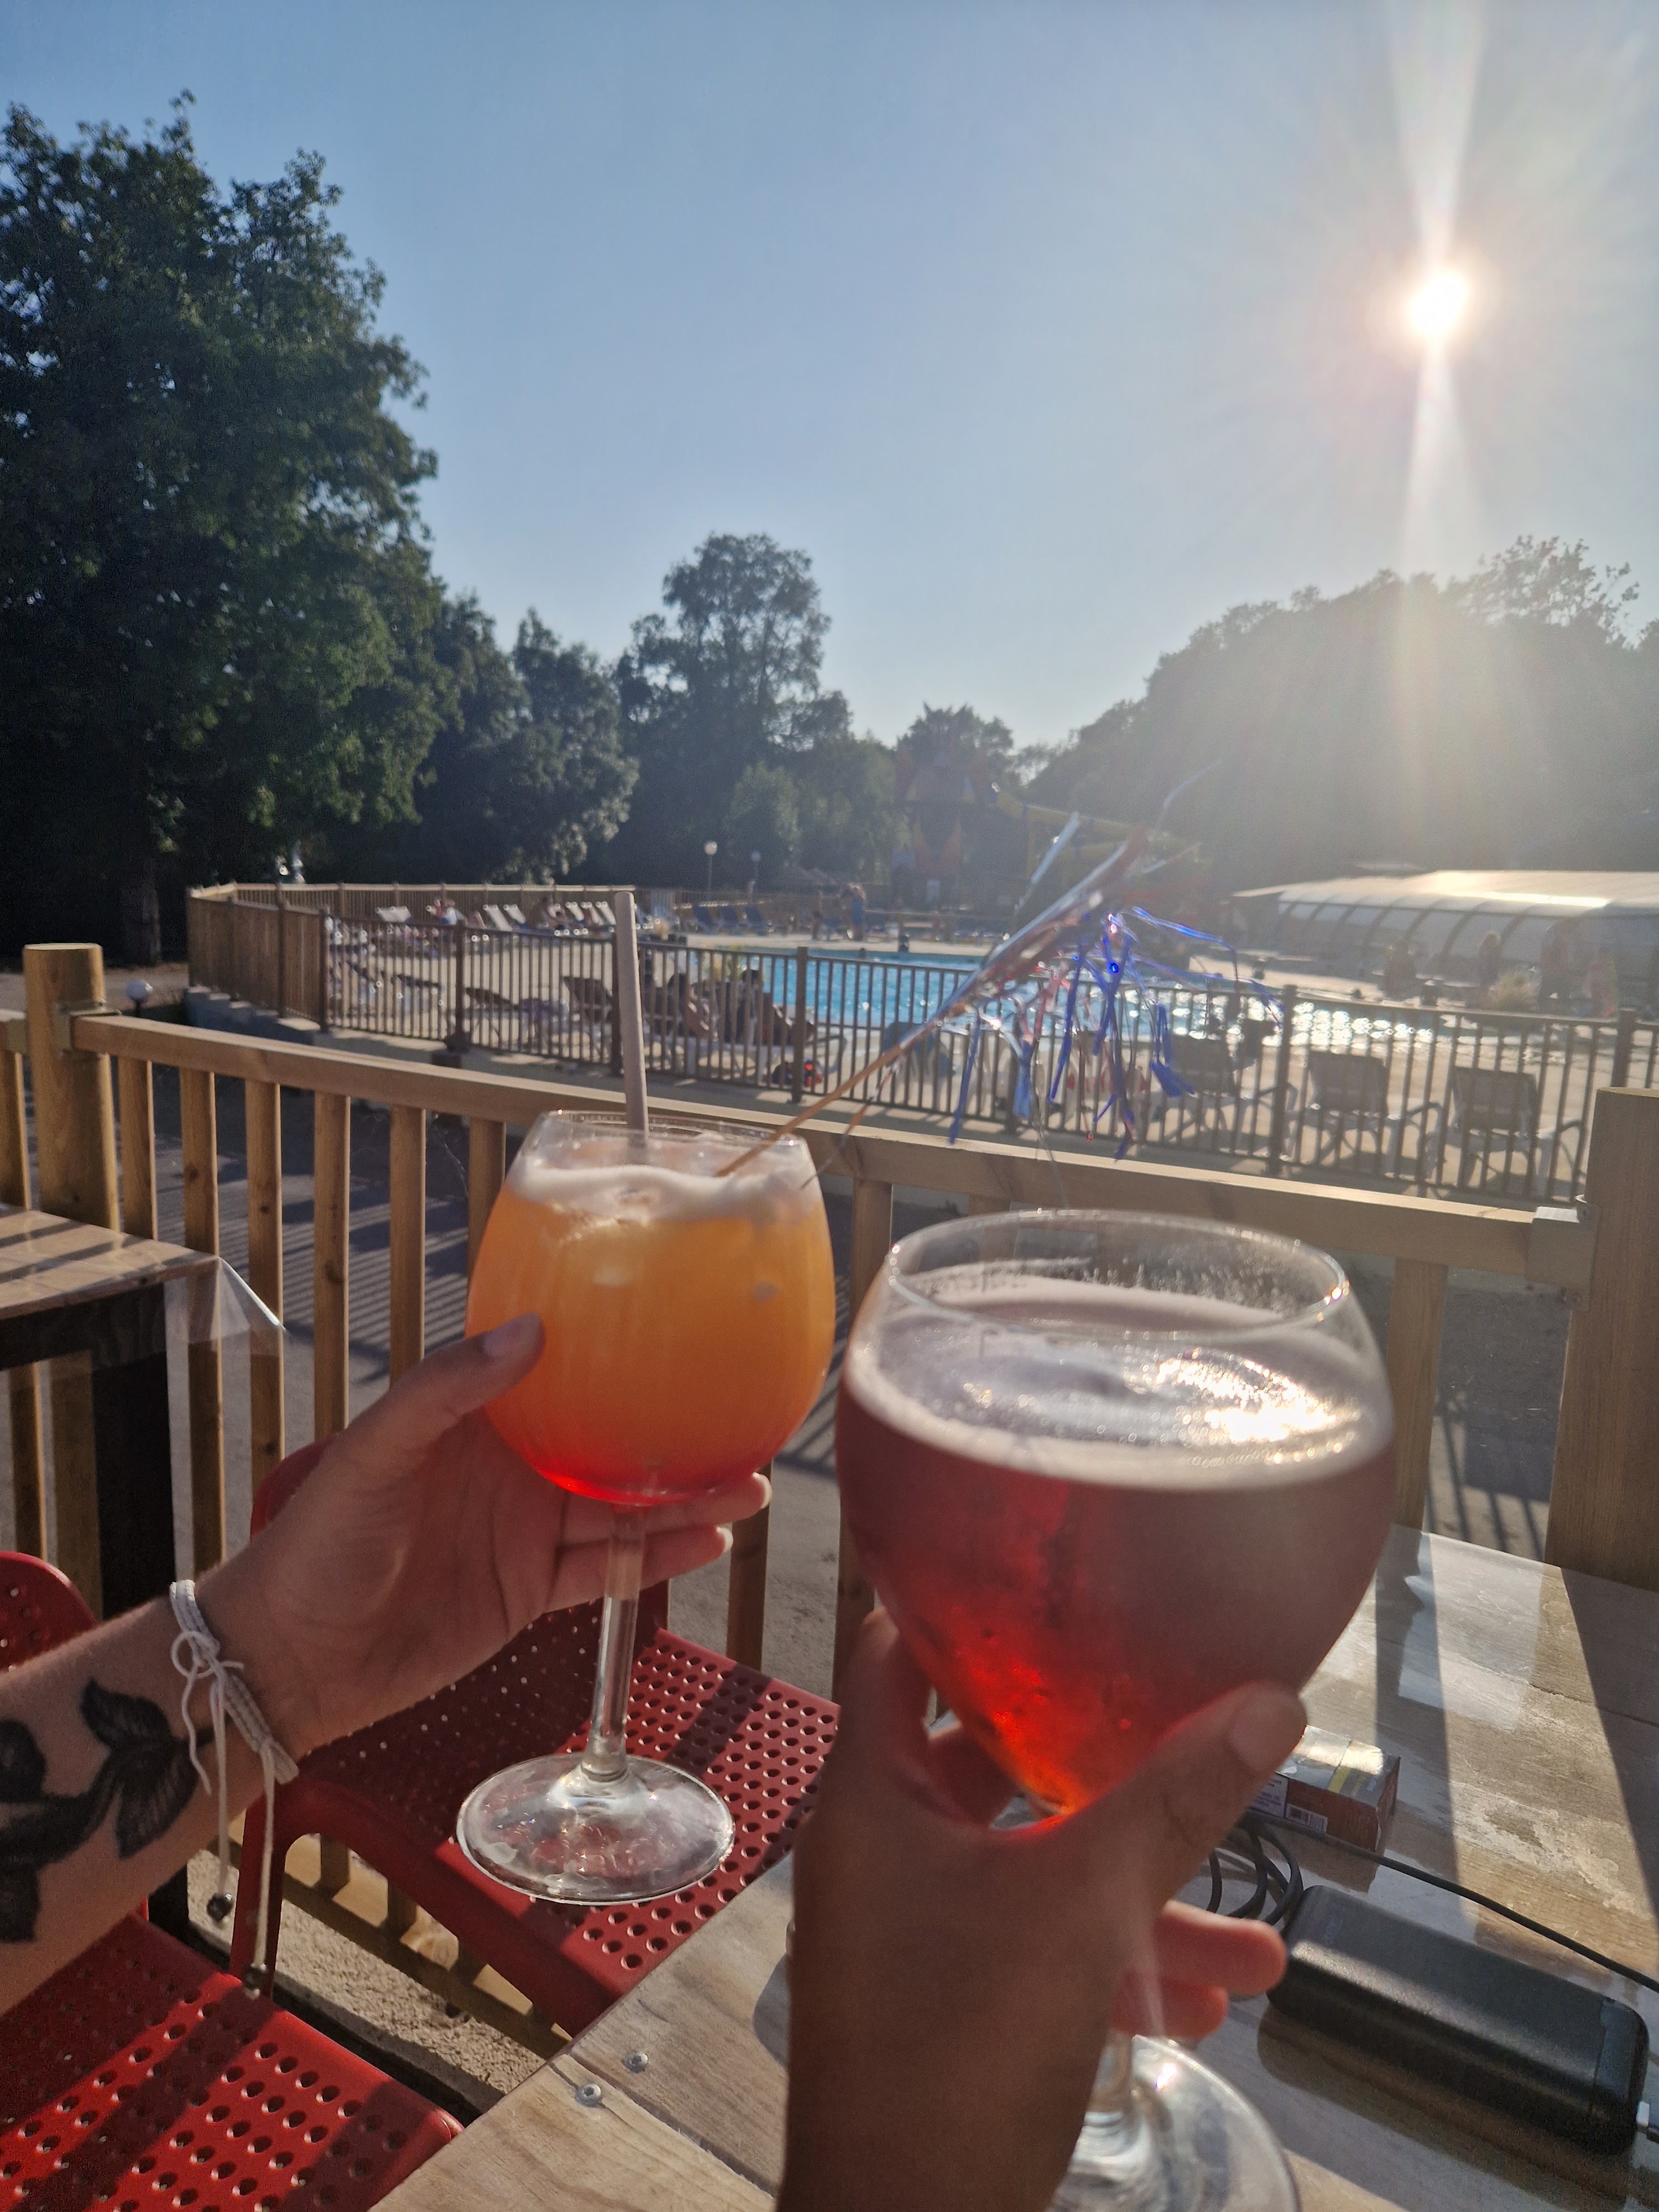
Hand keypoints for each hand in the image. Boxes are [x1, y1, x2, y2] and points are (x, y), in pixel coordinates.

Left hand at [203, 1315, 766, 1759]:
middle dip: (672, 1437)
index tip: (680, 1338)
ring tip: (748, 1487)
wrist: (292, 1657)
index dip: (615, 1359)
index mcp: (475, 1421)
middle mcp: (510, 1469)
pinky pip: (604, 1570)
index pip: (557, 1375)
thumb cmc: (316, 1544)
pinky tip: (707, 1544)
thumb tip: (530, 1332)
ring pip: (621, 1509)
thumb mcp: (375, 1454)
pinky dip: (655, 1560)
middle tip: (743, 1424)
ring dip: (683, 1500)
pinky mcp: (529, 1591)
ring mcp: (524, 1531)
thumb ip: (446, 1392)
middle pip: (608, 1445)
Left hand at [779, 1613, 1303, 2211]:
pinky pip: (1027, 1952)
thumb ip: (1173, 1801)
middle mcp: (879, 1852)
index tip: (1046, 1581)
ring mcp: (905, 1936)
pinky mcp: (937, 2010)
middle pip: (992, 1770)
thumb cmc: (961, 2050)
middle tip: (1182, 1743)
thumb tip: (1271, 1700)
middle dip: (1108, 1780)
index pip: (895, 1651)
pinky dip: (1105, 1966)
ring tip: (1259, 1951)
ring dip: (1138, 1903)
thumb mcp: (1083, 1909)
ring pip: (1032, 1879)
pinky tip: (1201, 2009)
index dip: (961, 1608)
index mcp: (873, 1797)